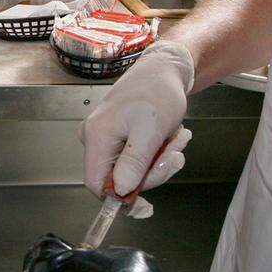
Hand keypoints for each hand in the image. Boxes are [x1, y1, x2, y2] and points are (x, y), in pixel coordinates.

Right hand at [79, 41, 194, 197]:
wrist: (164, 68)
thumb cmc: (157, 92)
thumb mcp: (151, 129)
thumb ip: (134, 161)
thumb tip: (121, 191)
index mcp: (97, 136)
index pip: (96, 184)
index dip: (119, 198)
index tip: (146, 202)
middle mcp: (95, 138)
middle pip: (118, 179)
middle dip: (151, 172)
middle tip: (175, 155)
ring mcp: (106, 137)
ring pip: (131, 170)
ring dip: (159, 160)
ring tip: (176, 139)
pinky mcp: (119, 136)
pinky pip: (136, 157)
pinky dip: (157, 152)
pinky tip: (170, 136)